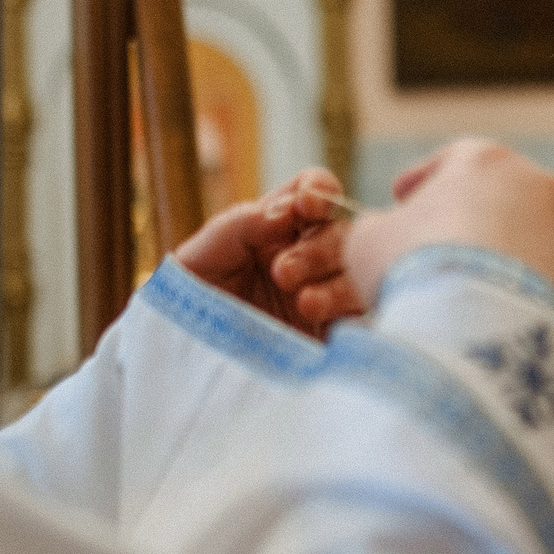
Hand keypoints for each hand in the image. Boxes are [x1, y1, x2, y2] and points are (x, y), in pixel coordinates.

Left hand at [174, 167, 363, 336]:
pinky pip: (366, 321)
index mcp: (281, 227)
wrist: (187, 361)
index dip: (320, 191)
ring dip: (339, 286)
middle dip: (321, 248)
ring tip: (305, 305)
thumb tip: (288, 212)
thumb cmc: (190, 301)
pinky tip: (330, 327)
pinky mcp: (336, 338)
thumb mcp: (203, 256)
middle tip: (283, 272)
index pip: (315, 192)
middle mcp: (312, 257)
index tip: (307, 205)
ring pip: (362, 277)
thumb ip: (241, 225)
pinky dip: (356, 319)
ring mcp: (329, 297)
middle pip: (345, 235)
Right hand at [342, 140, 553, 341]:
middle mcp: (541, 187)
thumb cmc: (413, 273)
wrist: (476, 330)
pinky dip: (538, 303)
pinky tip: (511, 326)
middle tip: (448, 256)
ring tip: (481, 302)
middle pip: (506, 202)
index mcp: (486, 161)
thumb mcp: (368, 240)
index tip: (405, 198)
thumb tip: (382, 230)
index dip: (427, 180)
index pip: (456, 160)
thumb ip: (377, 226)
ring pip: (540, 245)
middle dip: (478, 224)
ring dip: (514, 265)